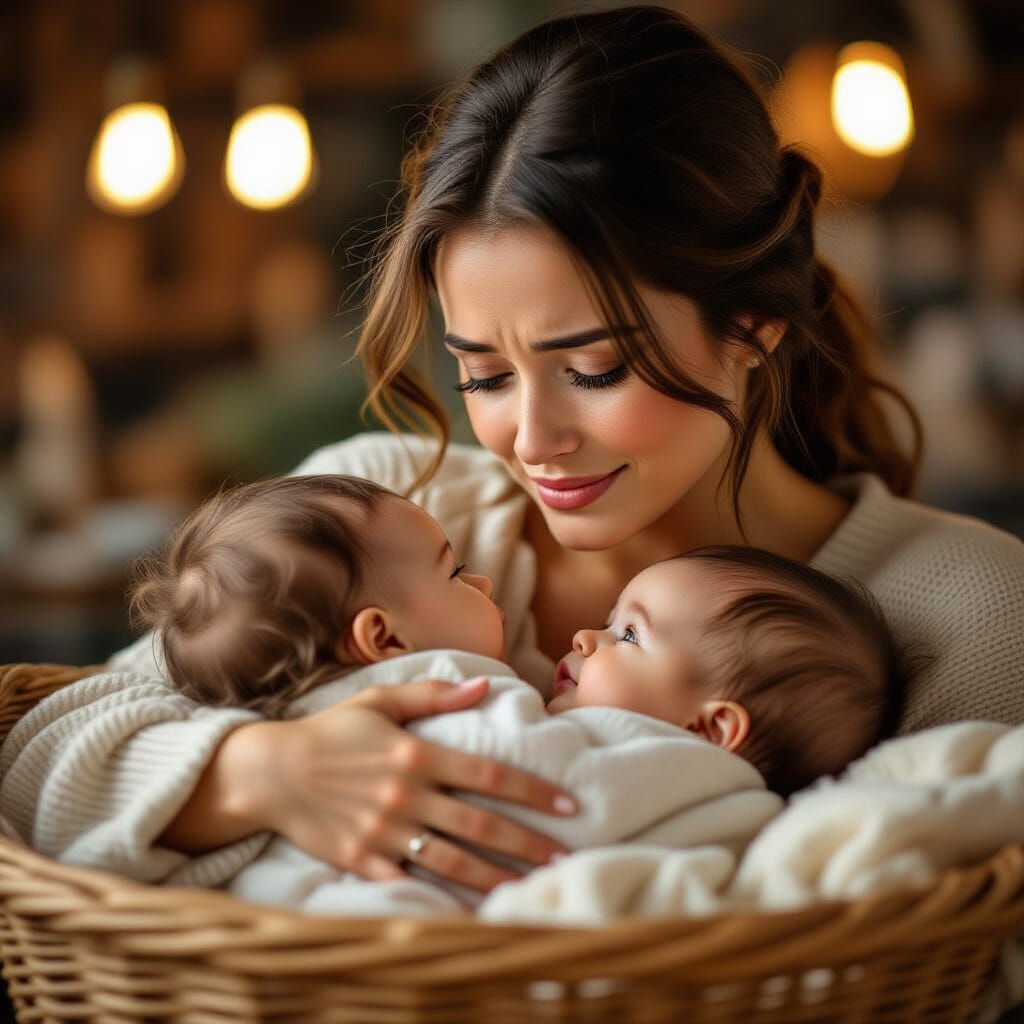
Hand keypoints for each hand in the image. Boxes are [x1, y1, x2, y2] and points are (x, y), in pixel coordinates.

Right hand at [246, 677, 577, 892]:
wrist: (269, 771)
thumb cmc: (330, 732)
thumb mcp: (380, 700)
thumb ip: (434, 694)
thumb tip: (484, 685)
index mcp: (416, 753)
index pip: (489, 775)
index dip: (533, 791)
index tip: (567, 804)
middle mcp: (406, 794)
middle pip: (480, 824)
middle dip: (528, 842)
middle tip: (565, 856)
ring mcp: (384, 831)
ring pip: (452, 860)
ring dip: (496, 876)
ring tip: (531, 885)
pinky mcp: (361, 859)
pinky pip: (409, 882)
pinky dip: (441, 897)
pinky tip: (472, 906)